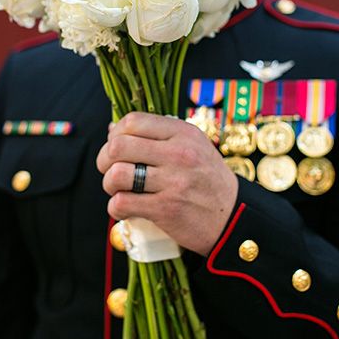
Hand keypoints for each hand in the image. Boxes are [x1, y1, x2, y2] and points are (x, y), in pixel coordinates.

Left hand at [96, 112, 238, 255]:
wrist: (234, 217)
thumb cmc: (206, 180)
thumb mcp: (192, 147)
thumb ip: (156, 136)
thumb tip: (112, 130)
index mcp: (183, 133)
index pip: (132, 121)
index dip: (115, 135)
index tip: (116, 149)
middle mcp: (179, 154)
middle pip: (117, 147)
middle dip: (104, 160)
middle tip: (110, 171)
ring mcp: (174, 182)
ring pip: (116, 175)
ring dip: (109, 185)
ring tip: (119, 190)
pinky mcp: (167, 209)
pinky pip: (122, 203)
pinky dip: (116, 208)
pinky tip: (125, 208)